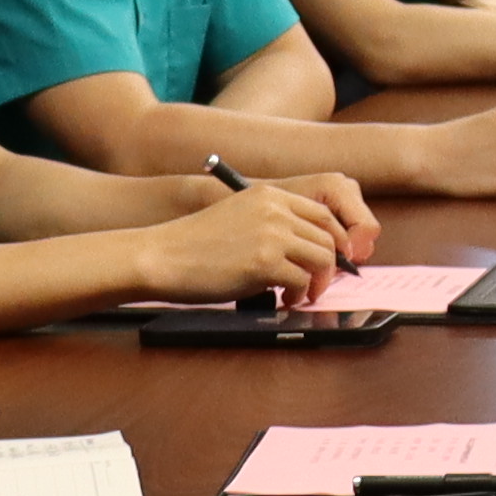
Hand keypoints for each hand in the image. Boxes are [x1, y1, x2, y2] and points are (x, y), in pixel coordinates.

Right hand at [155, 178, 348, 301]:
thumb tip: (309, 252)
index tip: (330, 260)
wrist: (162, 256)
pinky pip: (302, 281)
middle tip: (317, 284)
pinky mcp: (265, 263)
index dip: (333, 240)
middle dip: (330, 265)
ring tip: (299, 294)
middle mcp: (275, 210)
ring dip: (316, 282)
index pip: (322, 214)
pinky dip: (298, 294)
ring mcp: (272, 235)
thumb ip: (273, 225)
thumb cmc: (195, 244)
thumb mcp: (240, 217)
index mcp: (270, 196)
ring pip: (322, 259)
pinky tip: (283, 300)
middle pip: (328, 238)